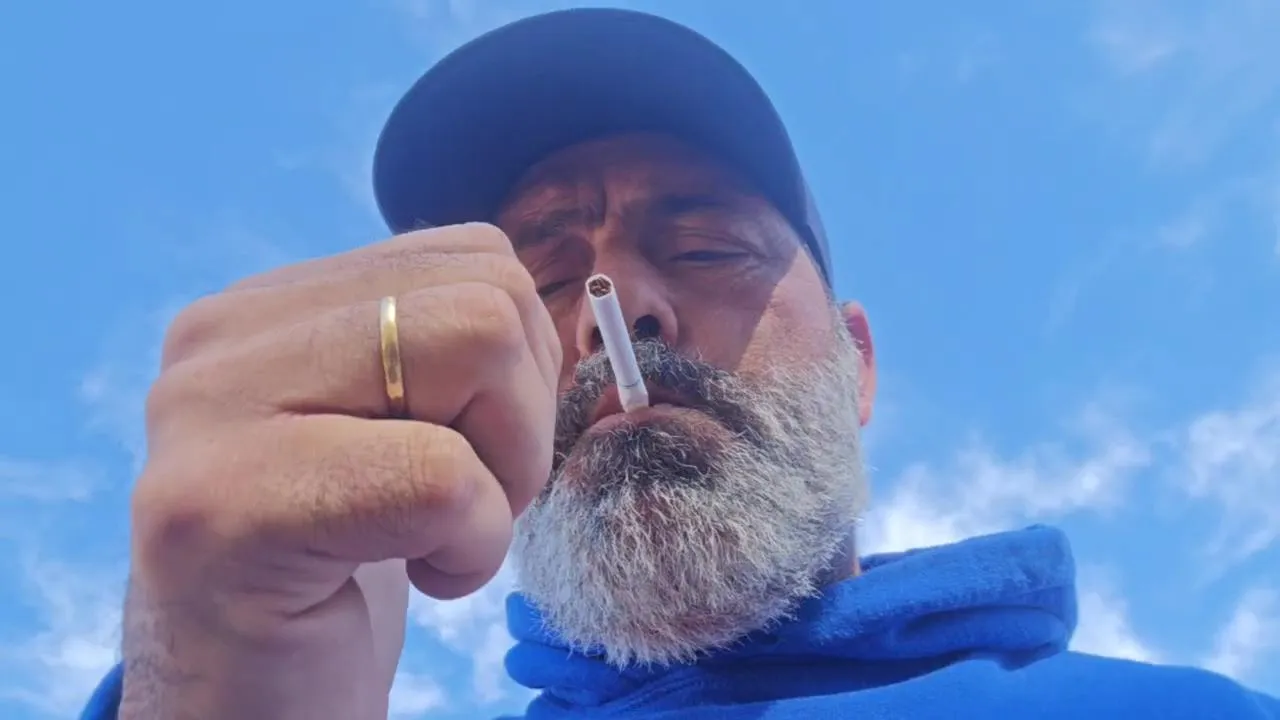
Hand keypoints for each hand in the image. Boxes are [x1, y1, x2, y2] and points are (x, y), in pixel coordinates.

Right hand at [121, 223, 560, 719]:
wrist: (250, 710)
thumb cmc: (339, 574)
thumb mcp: (394, 429)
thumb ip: (440, 345)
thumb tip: (559, 309)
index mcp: (269, 309)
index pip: (477, 256)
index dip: (521, 370)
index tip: (461, 457)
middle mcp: (220, 336)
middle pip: (491, 295)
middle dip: (522, 420)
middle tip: (455, 508)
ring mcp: (204, 412)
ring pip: (477, 347)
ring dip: (500, 476)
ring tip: (429, 535)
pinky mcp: (218, 507)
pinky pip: (445, 476)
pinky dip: (474, 545)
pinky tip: (413, 580)